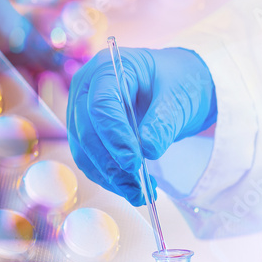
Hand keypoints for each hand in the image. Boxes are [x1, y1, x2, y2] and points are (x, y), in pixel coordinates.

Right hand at [66, 46, 216, 205]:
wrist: (176, 85)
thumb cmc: (177, 81)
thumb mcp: (179, 96)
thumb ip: (163, 121)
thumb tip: (149, 150)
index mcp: (107, 68)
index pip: (100, 105)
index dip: (114, 136)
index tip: (134, 162)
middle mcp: (87, 88)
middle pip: (86, 131)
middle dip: (110, 164)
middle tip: (137, 187)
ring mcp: (82, 112)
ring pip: (85, 151)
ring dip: (110, 177)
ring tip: (140, 193)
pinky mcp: (88, 134)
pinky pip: (91, 161)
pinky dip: (110, 178)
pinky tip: (133, 188)